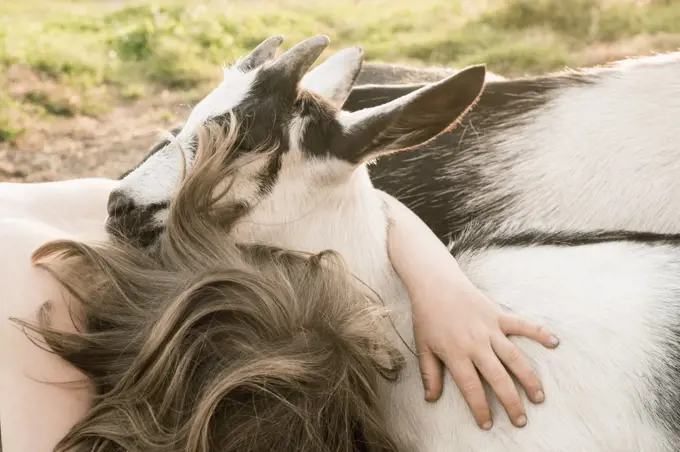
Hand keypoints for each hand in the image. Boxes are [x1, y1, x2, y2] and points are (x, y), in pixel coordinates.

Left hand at [412, 279, 558, 429]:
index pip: (471, 387)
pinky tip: (554, 343)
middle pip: (498, 378)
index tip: (487, 424)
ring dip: (529, 379)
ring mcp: (490, 329)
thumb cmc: (427, 317)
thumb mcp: (423, 347)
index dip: (480, 408)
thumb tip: (430, 399)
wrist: (435, 284)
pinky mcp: (498, 315)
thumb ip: (429, 374)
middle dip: (511, 402)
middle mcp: (476, 344)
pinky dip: (539, 332)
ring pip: (514, 358)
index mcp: (456, 353)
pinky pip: (522, 325)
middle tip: (521, 420)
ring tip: (539, 397)